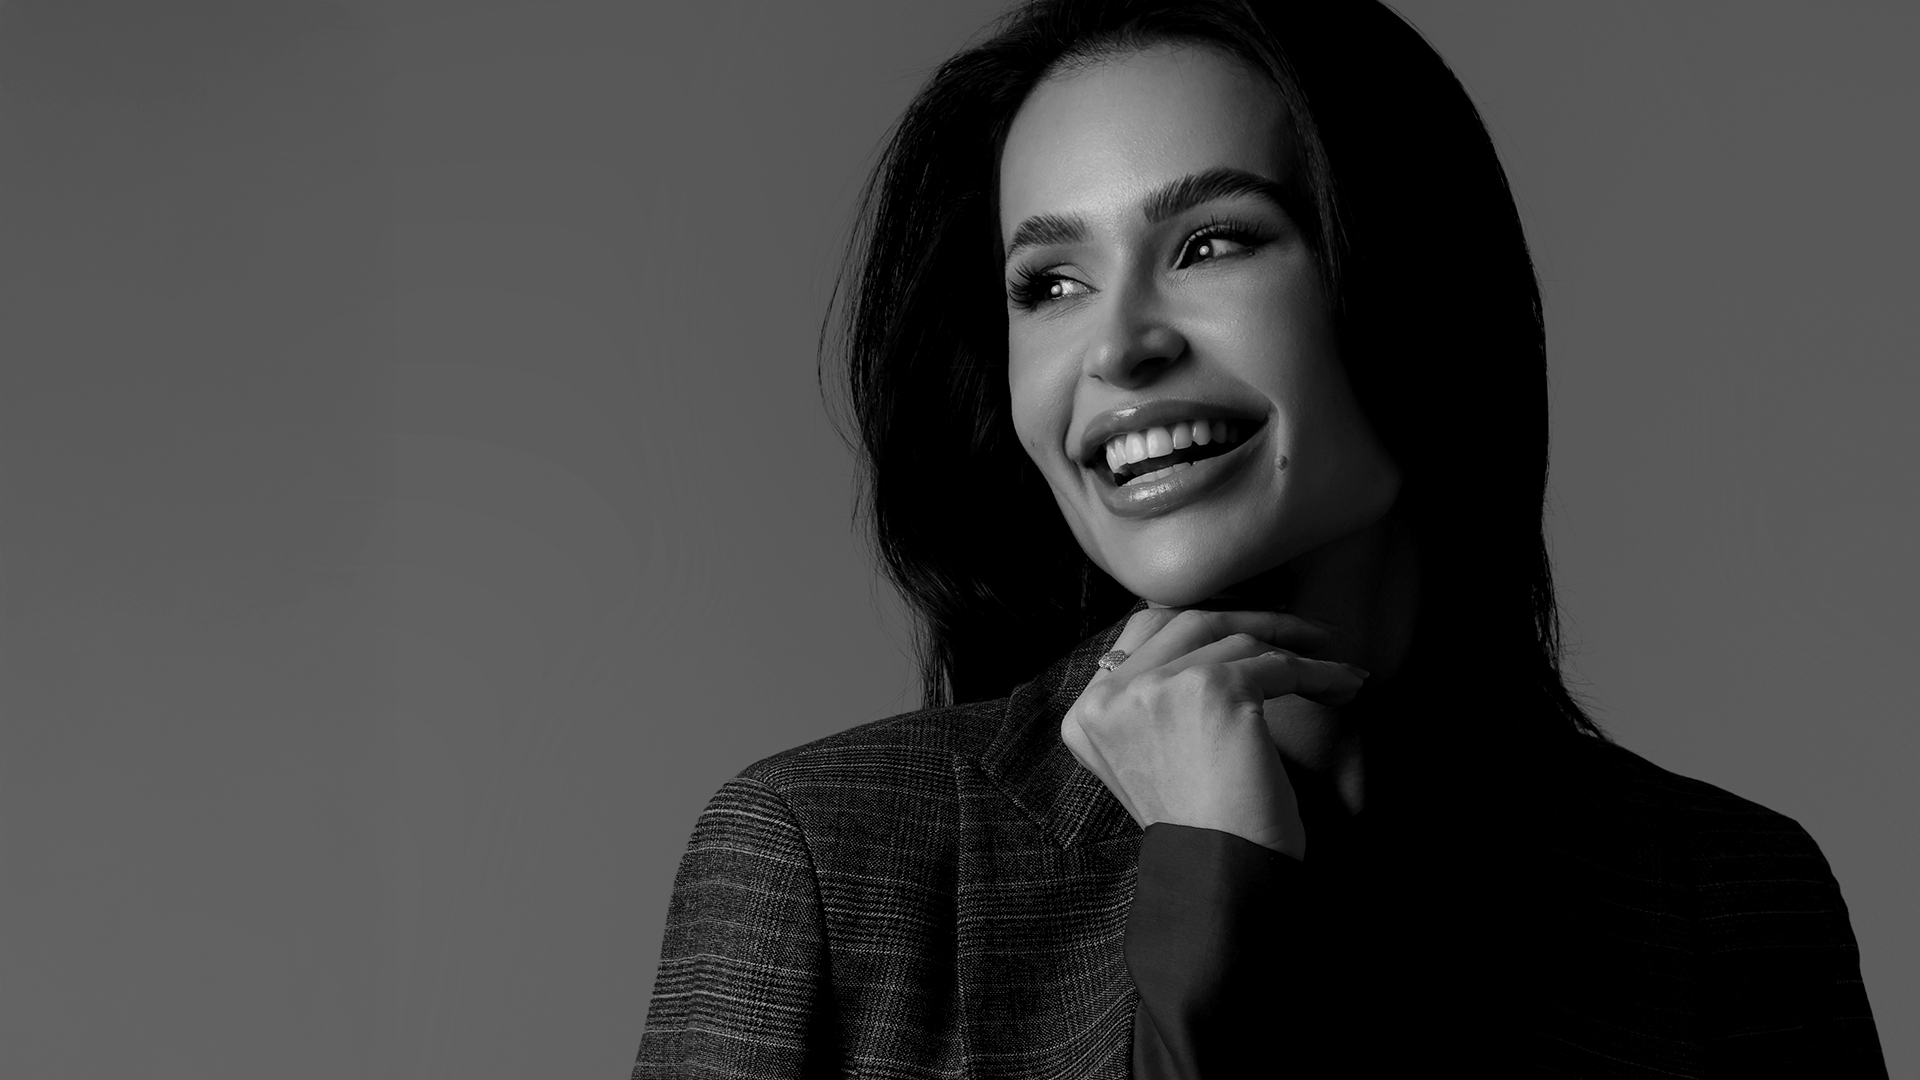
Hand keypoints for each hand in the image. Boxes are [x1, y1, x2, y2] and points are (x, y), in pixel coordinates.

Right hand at [1060, 607, 1366, 859]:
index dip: (1202, 626)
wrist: (1221, 879)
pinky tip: (1343, 685)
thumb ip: (1152, 706)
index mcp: (1087, 714)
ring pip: (1235, 639)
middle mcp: (1110, 695)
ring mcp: (1157, 687)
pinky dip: (1318, 672)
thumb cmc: (1201, 831)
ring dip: (1293, 649)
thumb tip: (1207, 643)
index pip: (1143, 634)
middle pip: (1188, 622)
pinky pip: (1276, 663)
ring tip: (1331, 671)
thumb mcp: (1151, 761)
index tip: (1250, 633)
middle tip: (1302, 636)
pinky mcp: (1212, 688)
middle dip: (1252, 622)